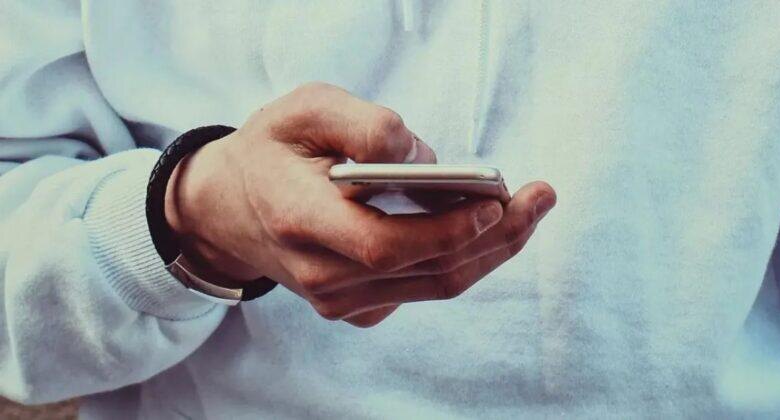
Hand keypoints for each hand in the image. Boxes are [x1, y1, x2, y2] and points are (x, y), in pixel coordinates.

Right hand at [165, 82, 555, 326]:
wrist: (228, 207)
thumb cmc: (270, 151)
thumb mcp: (304, 110)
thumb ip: (364, 124)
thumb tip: (425, 159)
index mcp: (300, 220)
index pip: (385, 244)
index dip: (447, 229)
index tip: (495, 202)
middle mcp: (321, 274)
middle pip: (428, 269)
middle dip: (496, 236)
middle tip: (541, 197)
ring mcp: (338, 300)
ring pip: (434, 284)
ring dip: (490, 250)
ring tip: (529, 209)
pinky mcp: (355, 307)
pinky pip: (422, 287)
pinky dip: (460, 258)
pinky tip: (483, 227)